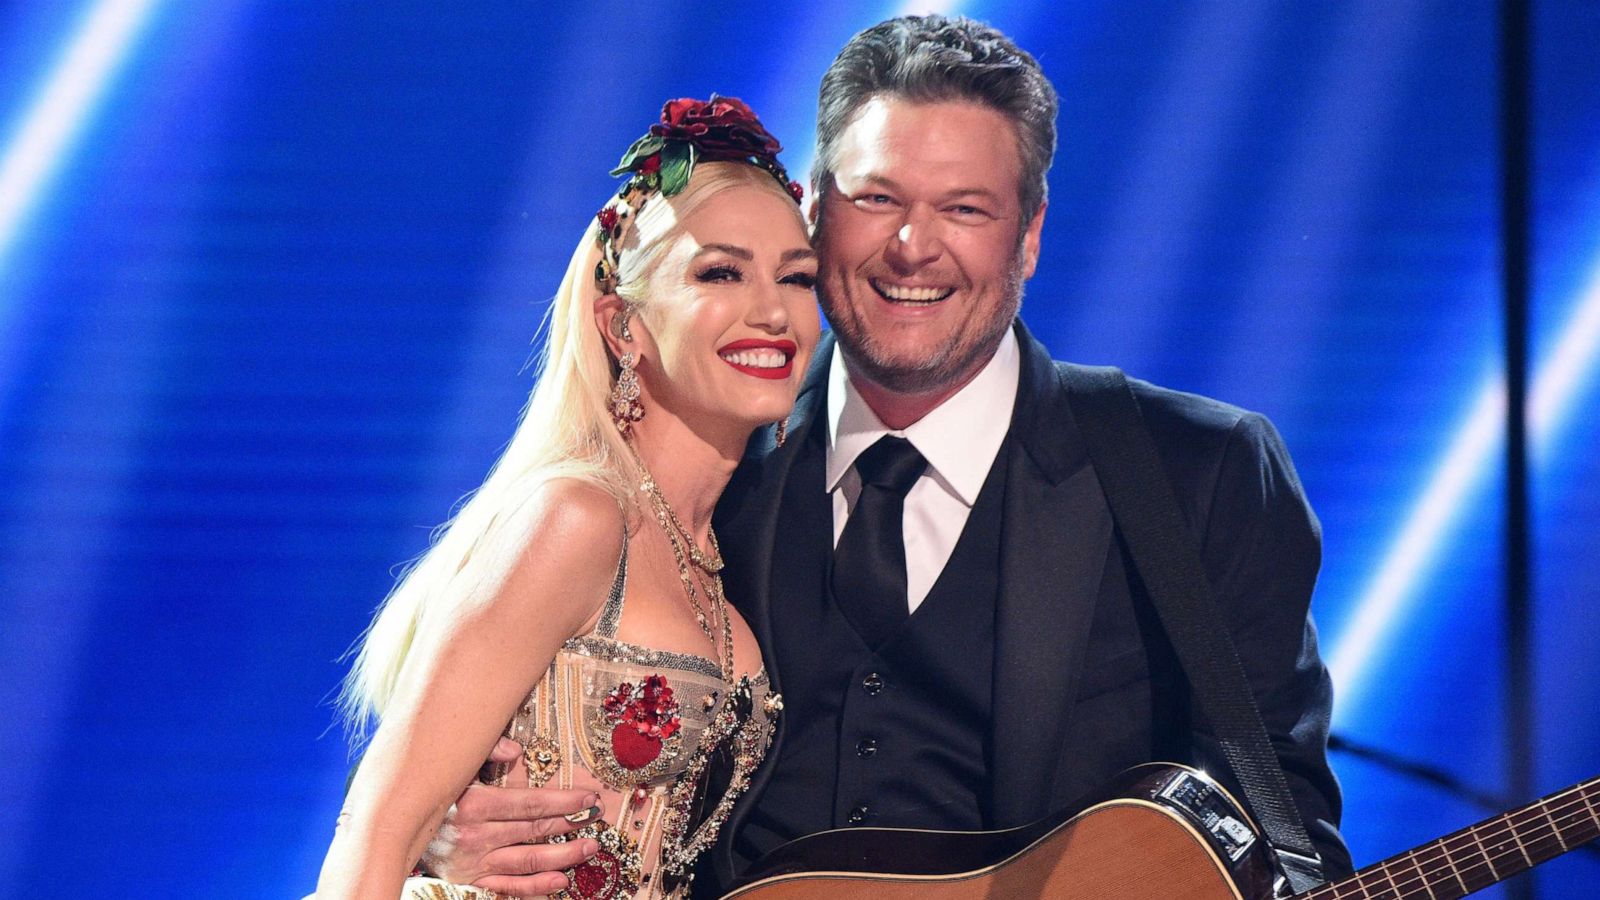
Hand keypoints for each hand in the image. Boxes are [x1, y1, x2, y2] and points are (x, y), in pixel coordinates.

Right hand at [421, 738, 603, 897]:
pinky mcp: (471, 883)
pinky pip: (508, 889)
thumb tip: (515, 751)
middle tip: (596, 818)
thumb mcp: (454, 768)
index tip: (588, 797)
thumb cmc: (433, 795)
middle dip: (570, 824)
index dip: (562, 801)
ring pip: (527, 860)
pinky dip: (536, 887)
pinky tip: (561, 880)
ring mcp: (474, 864)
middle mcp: (475, 836)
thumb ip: (484, 754)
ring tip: (589, 847)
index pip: (528, 803)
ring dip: (562, 855)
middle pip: (533, 831)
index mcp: (473, 805)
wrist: (394, 832)